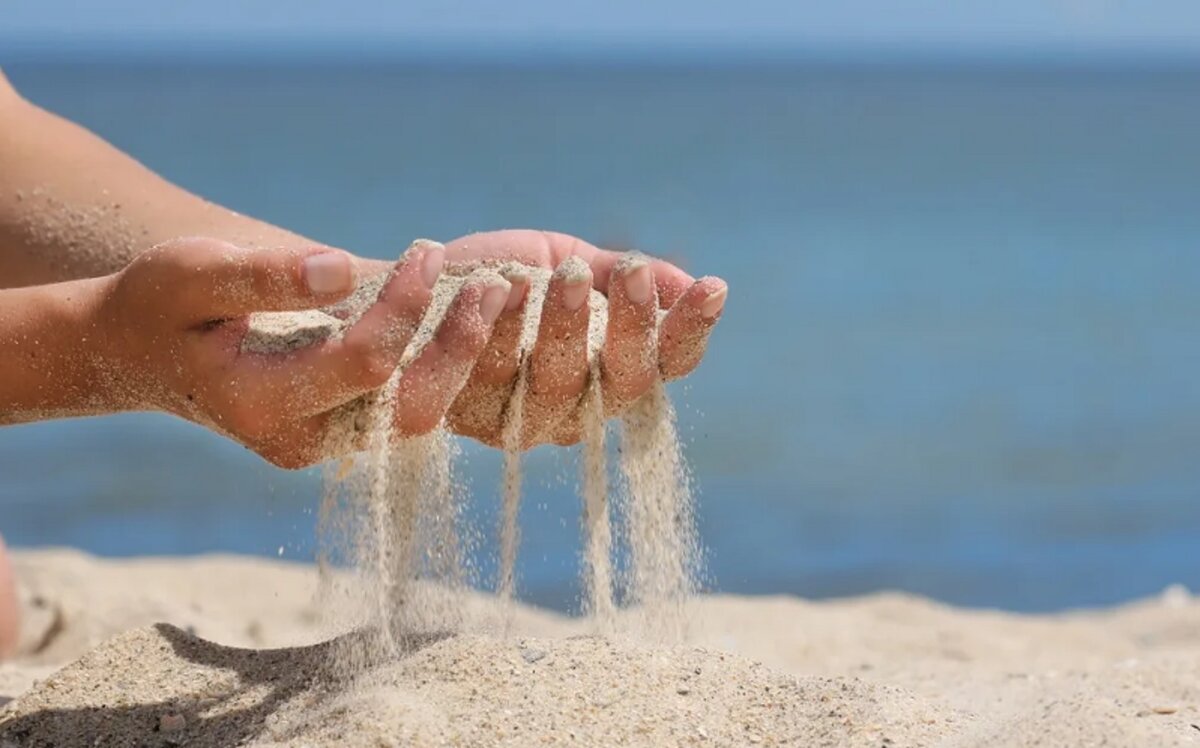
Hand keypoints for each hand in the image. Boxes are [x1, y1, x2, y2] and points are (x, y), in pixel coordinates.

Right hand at [94, 237, 506, 467]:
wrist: (142, 353)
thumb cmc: (160, 304)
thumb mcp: (192, 274)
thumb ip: (264, 277)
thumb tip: (343, 269)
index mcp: (260, 404)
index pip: (361, 363)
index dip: (405, 307)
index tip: (428, 250)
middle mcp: (301, 439)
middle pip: (408, 408)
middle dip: (459, 346)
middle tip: (497, 285)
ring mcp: (326, 441)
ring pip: (419, 415)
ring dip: (463, 358)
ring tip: (497, 294)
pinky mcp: (345, 427)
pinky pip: (410, 405)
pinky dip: (446, 364)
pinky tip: (473, 316)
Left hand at [419, 230, 726, 447]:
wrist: (408, 283)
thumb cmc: (495, 273)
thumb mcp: (562, 257)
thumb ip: (618, 274)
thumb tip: (690, 284)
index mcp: (609, 370)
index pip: (667, 363)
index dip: (691, 331)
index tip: (713, 288)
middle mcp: (575, 407)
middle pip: (623, 384)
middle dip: (631, 328)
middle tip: (629, 273)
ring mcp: (520, 418)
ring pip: (558, 388)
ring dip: (565, 330)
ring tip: (561, 275)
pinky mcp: (463, 415)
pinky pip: (486, 379)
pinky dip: (494, 330)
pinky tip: (498, 284)